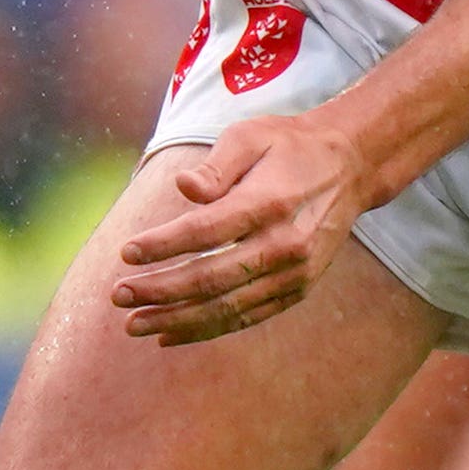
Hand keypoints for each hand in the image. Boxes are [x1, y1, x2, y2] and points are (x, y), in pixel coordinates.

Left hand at [113, 111, 374, 344]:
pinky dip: (207, 330)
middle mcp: (284, 244)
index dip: (162, 245)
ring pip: (226, 306)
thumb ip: (216, 164)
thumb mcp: (251, 134)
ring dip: (176, 319)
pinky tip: (170, 335)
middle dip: (160, 290)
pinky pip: (246, 317)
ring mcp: (294, 273)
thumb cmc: (288, 146)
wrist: (350, 167)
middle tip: (118, 295)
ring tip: (133, 325)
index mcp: (269, 202)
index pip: (206, 232)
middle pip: (211, 277)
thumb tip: (184, 187)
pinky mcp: (297, 289)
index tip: (125, 252)